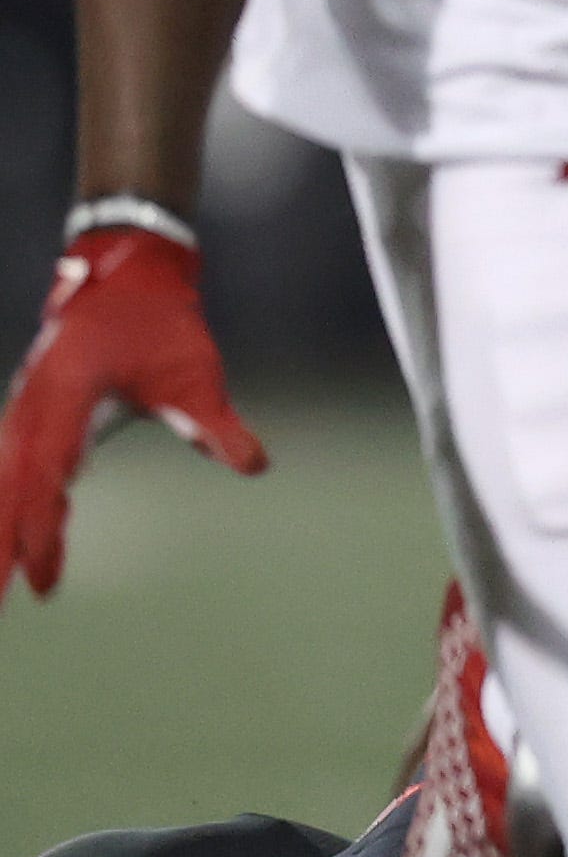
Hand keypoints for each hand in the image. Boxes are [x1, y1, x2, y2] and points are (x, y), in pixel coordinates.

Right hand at [0, 218, 265, 600]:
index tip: (45, 583)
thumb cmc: (161, 325)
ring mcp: (22, 408)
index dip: (42, 535)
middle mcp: (31, 406)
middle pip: (6, 490)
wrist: (127, 273)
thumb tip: (254, 466)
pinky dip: (3, 502)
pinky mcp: (26, 412)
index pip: (47, 480)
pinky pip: (6, 465)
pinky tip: (8, 537)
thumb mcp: (196, 376)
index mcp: (66, 398)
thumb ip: (216, 427)